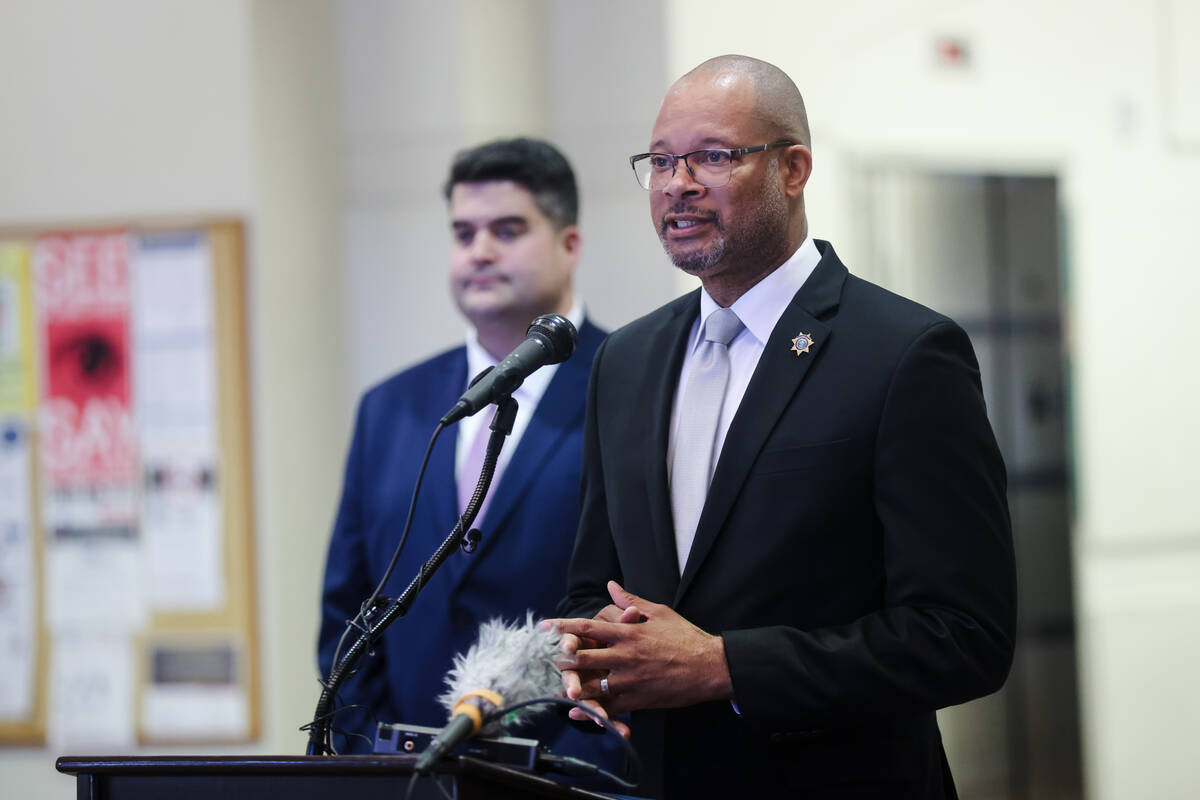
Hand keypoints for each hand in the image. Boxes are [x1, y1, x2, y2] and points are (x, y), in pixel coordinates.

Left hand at [546, 581, 732, 727]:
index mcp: (628, 632)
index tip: (545, 627)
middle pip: (583, 657)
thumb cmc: (686, 637)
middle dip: (561, 659)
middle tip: (544, 659)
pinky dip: (591, 710)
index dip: (564, 627)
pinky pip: (609, 707)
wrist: (710, 667)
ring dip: (571, 685)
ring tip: (554, 684)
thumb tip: (611, 586)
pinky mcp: (638, 699)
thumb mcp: (660, 612)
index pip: (589, 627)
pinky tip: (576, 712)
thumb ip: (631, 601)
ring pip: (592, 684)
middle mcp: (625, 655)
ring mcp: (630, 679)